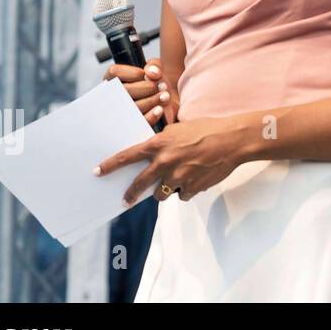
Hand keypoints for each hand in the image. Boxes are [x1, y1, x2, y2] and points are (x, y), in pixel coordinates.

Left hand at [96, 115, 250, 204]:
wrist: (233, 140)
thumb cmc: (208, 129)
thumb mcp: (180, 129)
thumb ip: (164, 142)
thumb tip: (155, 155)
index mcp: (159, 145)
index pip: (127, 156)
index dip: (110, 165)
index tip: (97, 172)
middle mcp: (165, 162)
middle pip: (140, 183)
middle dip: (130, 194)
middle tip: (124, 200)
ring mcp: (178, 177)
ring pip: (162, 193)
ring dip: (166, 189)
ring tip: (178, 179)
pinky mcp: (191, 188)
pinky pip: (183, 194)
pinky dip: (187, 189)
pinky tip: (197, 177)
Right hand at [103, 57, 177, 126]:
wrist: (168, 105)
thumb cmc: (157, 85)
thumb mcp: (157, 70)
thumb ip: (154, 65)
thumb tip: (151, 73)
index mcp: (116, 79)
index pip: (115, 72)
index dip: (131, 72)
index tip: (144, 74)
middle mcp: (115, 95)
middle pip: (124, 90)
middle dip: (146, 87)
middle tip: (161, 87)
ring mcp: (121, 112)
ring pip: (131, 106)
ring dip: (151, 100)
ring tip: (165, 96)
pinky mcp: (133, 125)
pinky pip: (138, 122)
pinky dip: (151, 115)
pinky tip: (160, 109)